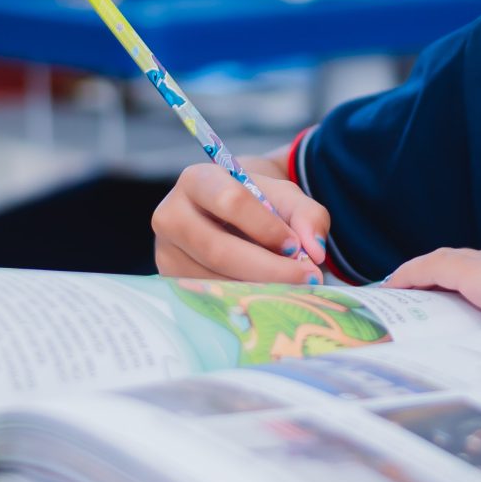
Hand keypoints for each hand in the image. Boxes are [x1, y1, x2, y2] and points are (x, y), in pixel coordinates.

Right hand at [153, 163, 330, 282]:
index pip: (230, 201)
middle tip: (306, 279)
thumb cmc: (257, 202)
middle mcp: (171, 214)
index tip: (297, 247)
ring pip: (214, 280)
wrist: (227, 214)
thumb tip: (315, 250)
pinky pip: (208, 298)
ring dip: (258, 289)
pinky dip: (243, 300)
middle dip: (268, 268)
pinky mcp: (169, 280)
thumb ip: (307, 215)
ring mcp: (166, 251)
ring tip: (292, 288)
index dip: (266, 227)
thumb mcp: (285, 196)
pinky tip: (267, 298)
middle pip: (218, 249)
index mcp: (198, 181)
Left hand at [384, 225, 480, 318]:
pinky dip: (408, 276)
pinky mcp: (477, 275)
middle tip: (411, 306)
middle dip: (436, 286)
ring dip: (415, 282)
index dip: (472, 286)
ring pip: (440, 269)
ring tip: (391, 301)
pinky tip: (387, 287)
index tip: (456, 304)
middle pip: (461, 271)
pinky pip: (429, 269)